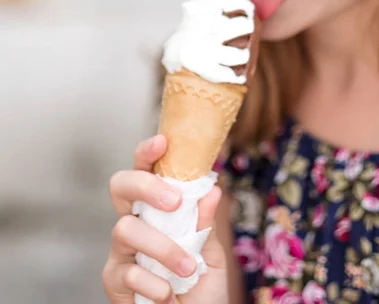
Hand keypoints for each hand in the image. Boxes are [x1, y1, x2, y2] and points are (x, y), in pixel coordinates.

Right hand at [102, 135, 228, 303]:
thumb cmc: (200, 286)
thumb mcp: (211, 253)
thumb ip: (206, 224)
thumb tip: (213, 189)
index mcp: (158, 208)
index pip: (146, 171)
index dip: (147, 153)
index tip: (163, 142)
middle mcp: (135, 221)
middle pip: (120, 186)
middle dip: (144, 186)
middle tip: (174, 202)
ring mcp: (122, 250)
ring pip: (123, 229)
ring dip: (161, 247)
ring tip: (188, 268)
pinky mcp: (114, 280)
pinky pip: (126, 272)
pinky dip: (153, 284)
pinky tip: (169, 294)